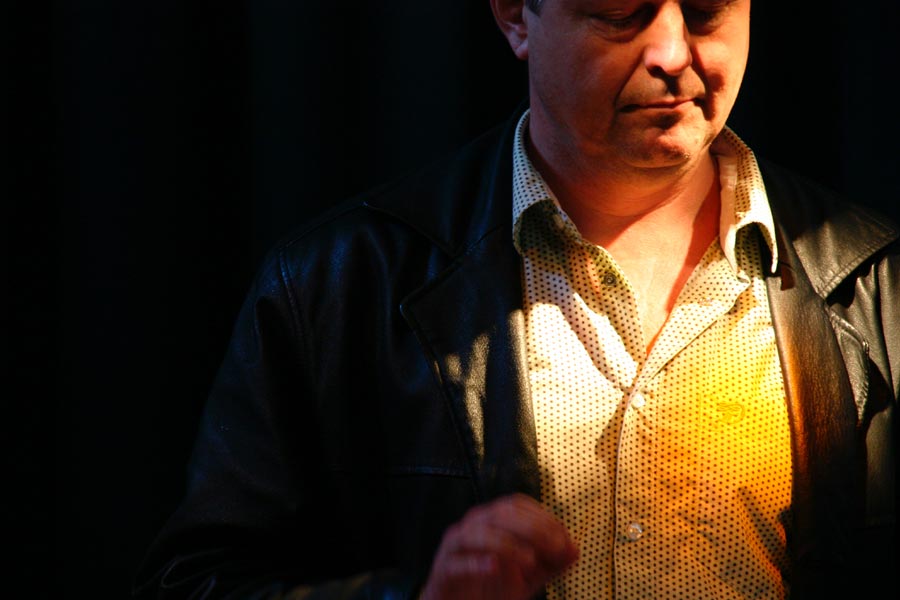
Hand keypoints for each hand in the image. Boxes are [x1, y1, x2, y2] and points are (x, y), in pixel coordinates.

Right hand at [419, 493, 577, 599]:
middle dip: (532, 529)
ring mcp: (455, 546)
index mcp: (492, 518)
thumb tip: (575, 550)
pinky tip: (494, 568)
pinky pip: (457, 561)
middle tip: (555, 550)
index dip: (543, 518)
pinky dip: (476, 563)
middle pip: (501, 513)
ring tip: (530, 561)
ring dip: (508, 545)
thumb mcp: (530, 575)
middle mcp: (473, 524)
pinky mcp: (443, 569)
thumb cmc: (495, 586)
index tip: (564, 541)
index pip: (518, 505)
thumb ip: (551, 563)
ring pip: (479, 533)